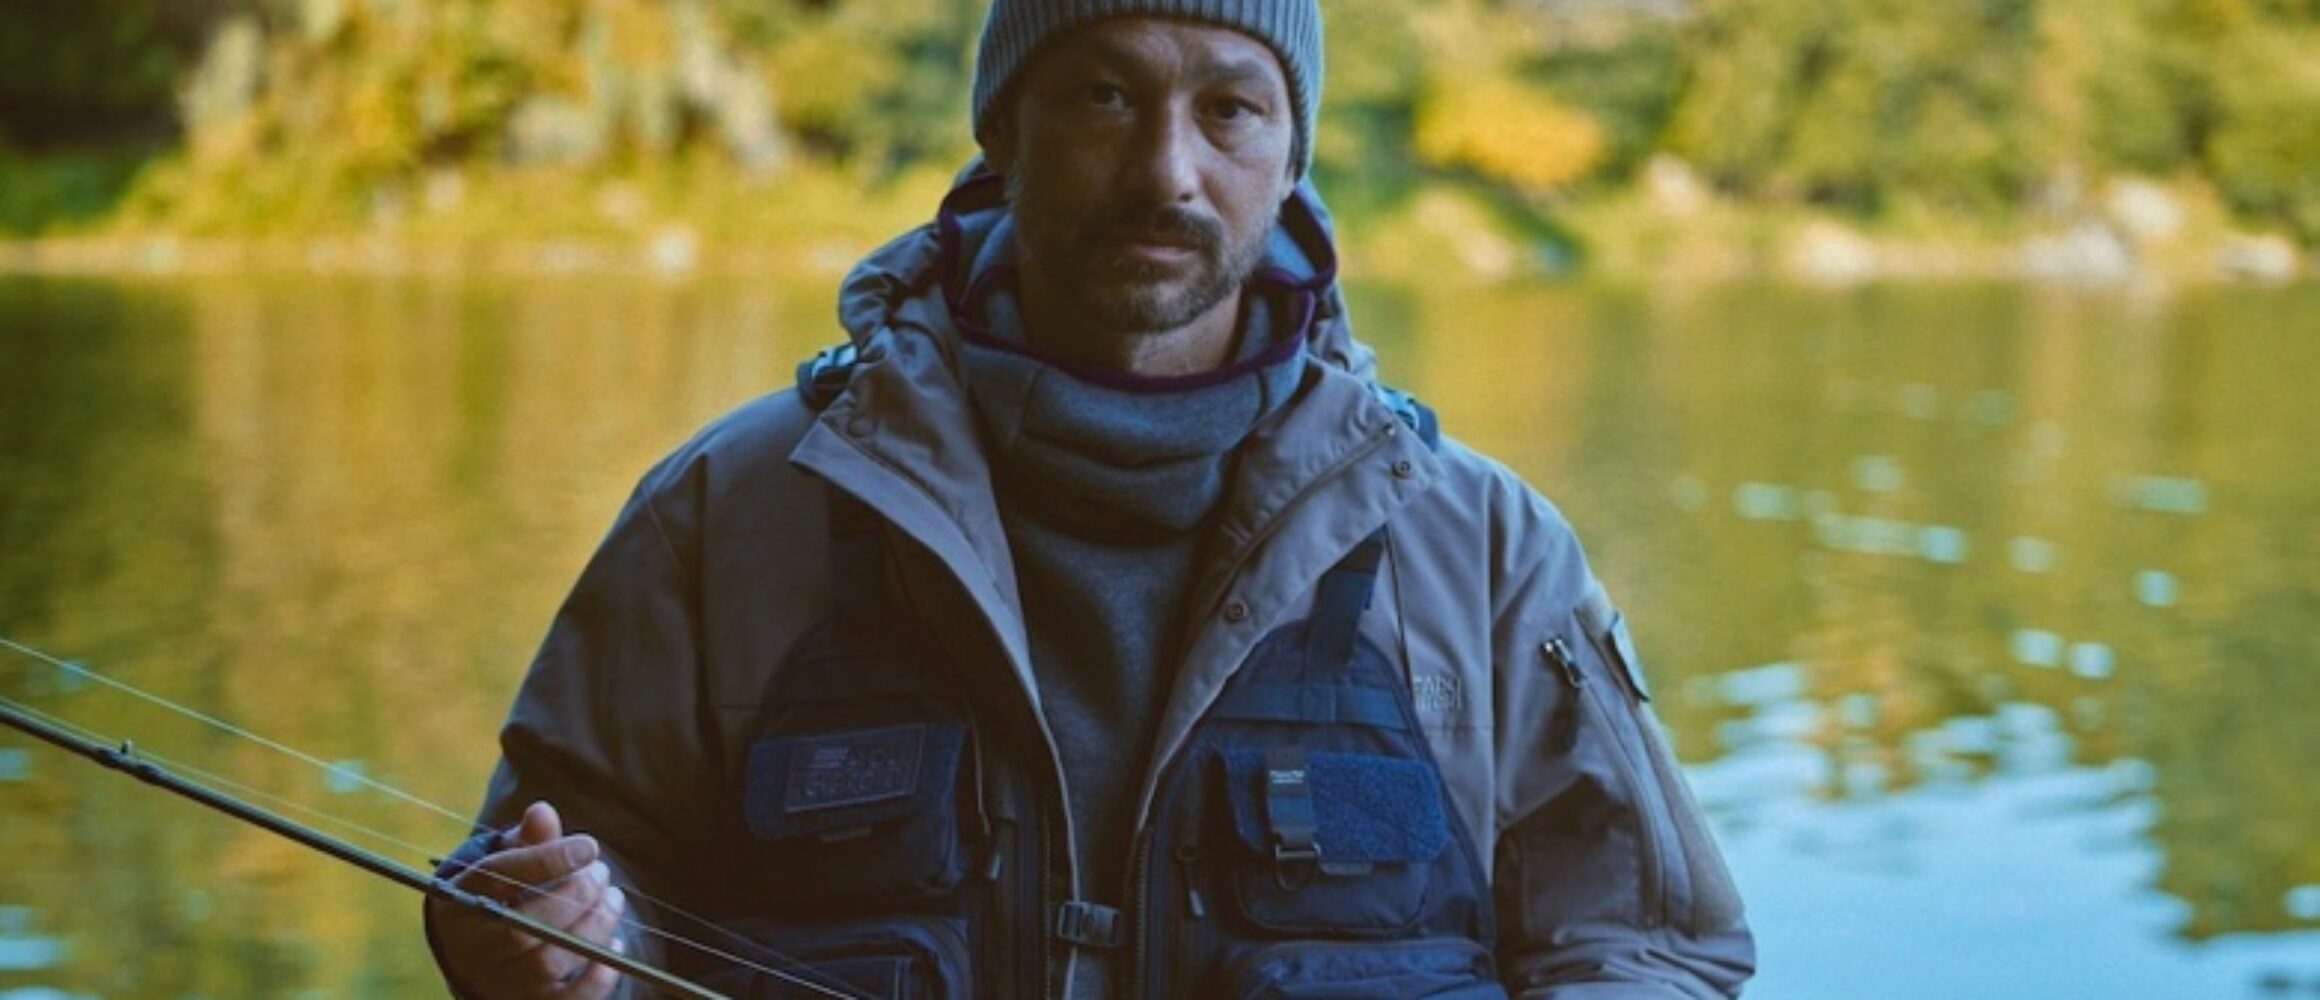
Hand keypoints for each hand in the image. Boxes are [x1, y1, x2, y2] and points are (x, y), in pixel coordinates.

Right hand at [427, 801, 628, 997]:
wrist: (482, 959)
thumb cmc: (502, 898)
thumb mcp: (506, 865)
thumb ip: (527, 840)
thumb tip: (542, 812)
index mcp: (458, 903)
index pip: (498, 877)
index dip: (548, 859)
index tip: (590, 846)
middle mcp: (471, 949)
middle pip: (523, 926)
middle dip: (576, 896)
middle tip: (603, 875)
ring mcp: (497, 984)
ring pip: (548, 963)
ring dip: (593, 929)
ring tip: (614, 901)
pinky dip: (597, 977)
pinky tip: (614, 946)